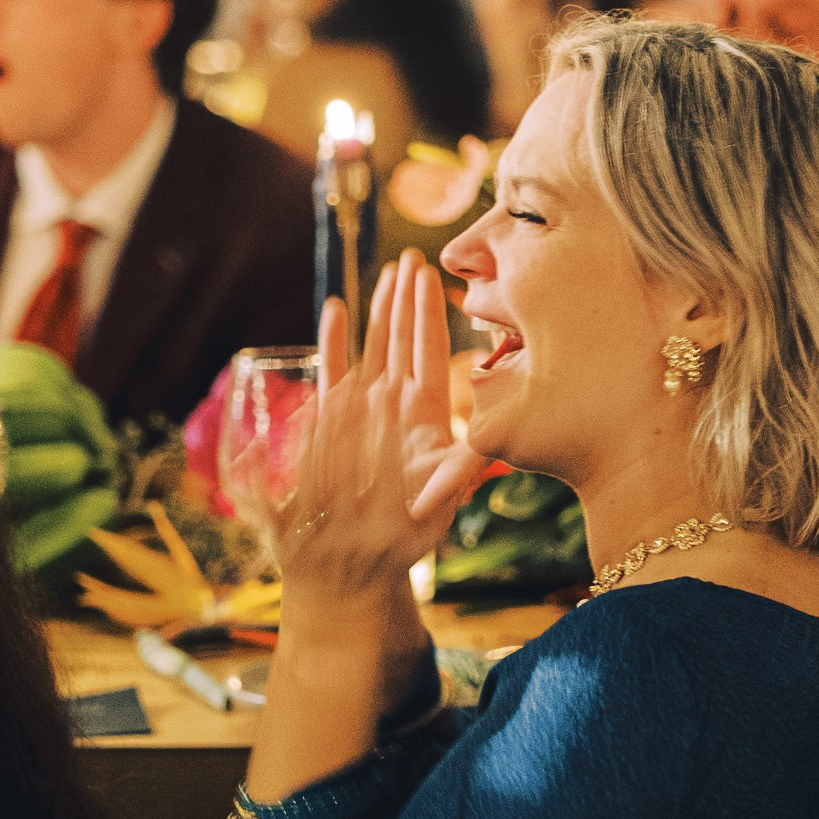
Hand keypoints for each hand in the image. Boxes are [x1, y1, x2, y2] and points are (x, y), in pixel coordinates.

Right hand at [275, 253, 486, 607]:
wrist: (360, 562)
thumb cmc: (403, 538)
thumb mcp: (437, 503)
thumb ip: (456, 476)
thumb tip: (484, 452)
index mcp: (424, 417)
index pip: (427, 353)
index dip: (428, 313)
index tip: (432, 273)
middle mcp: (397, 407)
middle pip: (403, 341)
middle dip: (407, 299)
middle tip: (413, 255)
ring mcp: (366, 411)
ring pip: (373, 349)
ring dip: (378, 312)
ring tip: (383, 271)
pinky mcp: (335, 422)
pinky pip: (334, 373)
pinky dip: (334, 342)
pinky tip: (335, 308)